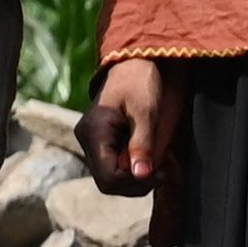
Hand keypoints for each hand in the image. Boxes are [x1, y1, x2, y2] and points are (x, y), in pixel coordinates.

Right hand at [80, 56, 171, 191]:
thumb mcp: (145, 113)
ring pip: (109, 176)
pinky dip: (130, 168)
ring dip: (134, 178)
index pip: (108, 178)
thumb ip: (142, 145)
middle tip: (162, 173)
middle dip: (135, 184)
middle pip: (107, 182)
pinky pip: (112, 165)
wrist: (133, 62)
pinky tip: (148, 158)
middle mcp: (86, 139)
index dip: (134, 184)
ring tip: (157, 165)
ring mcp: (90, 140)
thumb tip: (141, 175)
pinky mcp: (99, 141)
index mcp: (93, 132)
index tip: (160, 174)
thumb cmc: (140, 82)